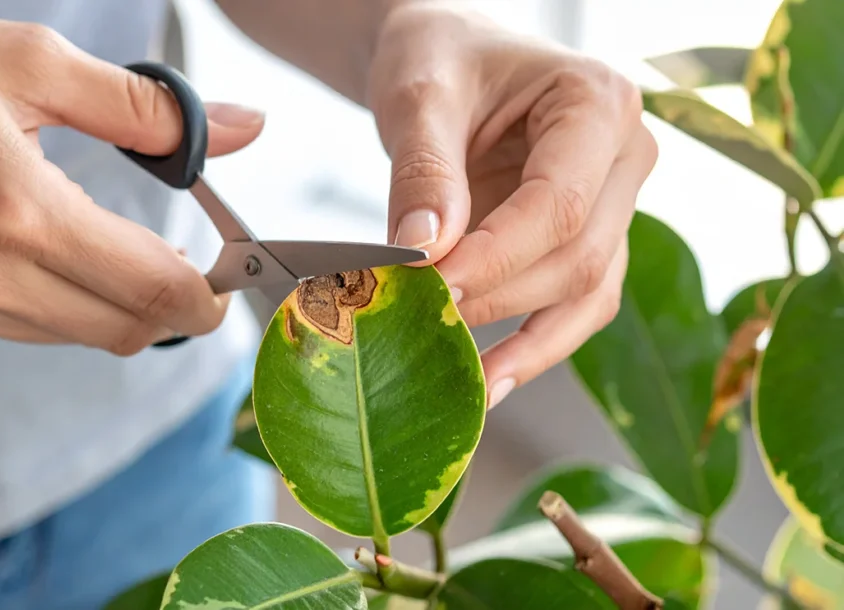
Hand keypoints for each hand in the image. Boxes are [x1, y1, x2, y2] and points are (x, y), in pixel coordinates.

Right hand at [0, 1, 264, 354]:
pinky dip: (56, 303)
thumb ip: (148, 110)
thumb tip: (244, 128)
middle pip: (126, 330)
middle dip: (169, 303)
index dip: (208, 294)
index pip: (154, 290)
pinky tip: (36, 249)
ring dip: (112, 301)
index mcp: (17, 209)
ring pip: (78, 336)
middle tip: (177, 258)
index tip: (228, 275)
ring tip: (99, 240)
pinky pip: (24, 330)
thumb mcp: (32, 62)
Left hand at [367, 3, 656, 405]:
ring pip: (587, 293)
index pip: (557, 204)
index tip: (428, 284)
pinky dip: (535, 347)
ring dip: (522, 341)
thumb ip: (423, 170)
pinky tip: (489, 379)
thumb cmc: (440, 58)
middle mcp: (626, 156)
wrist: (449, 59)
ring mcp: (616, 203)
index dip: (494, 257)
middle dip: (497, 297)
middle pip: (577, 256)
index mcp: (598, 103)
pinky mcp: (590, 238)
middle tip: (420, 320)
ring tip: (460, 380)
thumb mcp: (419, 96)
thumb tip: (420, 253)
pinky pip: (576, 305)